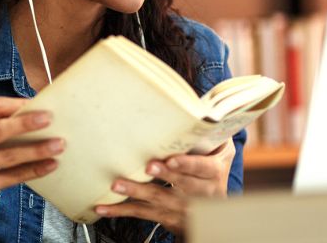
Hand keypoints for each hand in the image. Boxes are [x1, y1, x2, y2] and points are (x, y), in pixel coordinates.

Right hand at [0, 97, 63, 232]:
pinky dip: (34, 170)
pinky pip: (12, 176)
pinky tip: (51, 165)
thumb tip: (37, 112)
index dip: (16, 104)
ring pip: (8, 155)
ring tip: (59, 144)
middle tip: (50, 118)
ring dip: (36, 149)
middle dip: (25, 123)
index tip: (39, 103)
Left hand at [95, 139, 235, 234]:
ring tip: (117, 185)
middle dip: (163, 175)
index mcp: (213, 173)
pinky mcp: (166, 217)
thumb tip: (204, 107)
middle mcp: (200, 193)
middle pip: (180, 184)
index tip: (171, 159)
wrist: (216, 214)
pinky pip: (142, 214)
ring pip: (158, 200)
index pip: (201, 168)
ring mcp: (182, 208)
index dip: (186, 164)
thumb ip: (213, 134)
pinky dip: (121, 211)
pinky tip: (104, 208)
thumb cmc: (212, 171)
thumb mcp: (222, 153)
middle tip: (147, 166)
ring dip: (137, 192)